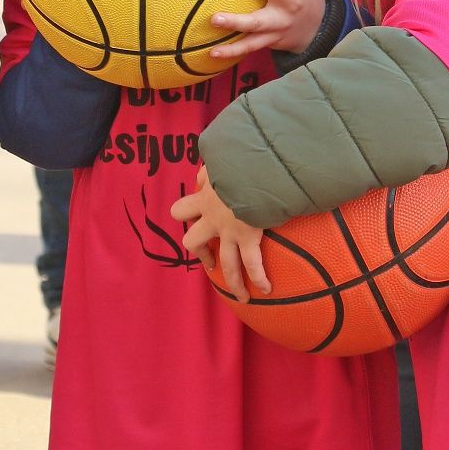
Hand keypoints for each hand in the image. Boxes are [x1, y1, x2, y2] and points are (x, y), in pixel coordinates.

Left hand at [171, 167, 269, 301]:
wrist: (252, 166)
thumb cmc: (238, 157)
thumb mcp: (218, 155)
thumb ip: (215, 161)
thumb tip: (215, 159)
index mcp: (204, 198)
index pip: (181, 210)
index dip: (186, 215)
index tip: (197, 217)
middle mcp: (212, 218)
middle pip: (193, 242)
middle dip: (201, 252)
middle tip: (211, 259)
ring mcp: (230, 231)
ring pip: (226, 264)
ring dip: (234, 282)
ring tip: (241, 294)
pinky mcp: (248, 237)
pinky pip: (253, 264)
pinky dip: (260, 278)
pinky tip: (267, 289)